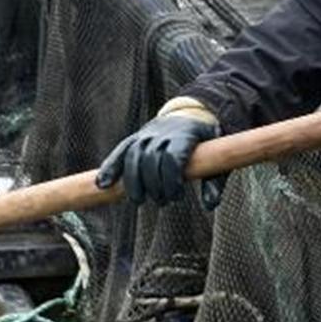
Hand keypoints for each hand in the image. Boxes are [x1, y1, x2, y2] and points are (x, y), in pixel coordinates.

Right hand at [95, 99, 224, 209]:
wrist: (191, 115)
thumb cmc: (206, 142)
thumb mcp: (217, 157)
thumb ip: (214, 180)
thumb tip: (211, 206)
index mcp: (184, 135)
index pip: (173, 158)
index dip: (172, 179)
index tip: (176, 196)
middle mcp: (162, 133)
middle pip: (151, 160)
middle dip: (155, 185)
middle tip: (162, 202)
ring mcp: (145, 135)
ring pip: (133, 157)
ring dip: (132, 182)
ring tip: (138, 200)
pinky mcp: (134, 139)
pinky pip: (120, 152)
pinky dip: (110, 168)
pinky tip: (103, 185)